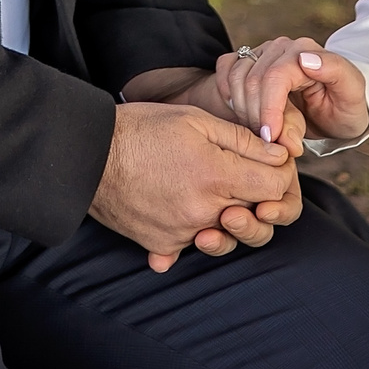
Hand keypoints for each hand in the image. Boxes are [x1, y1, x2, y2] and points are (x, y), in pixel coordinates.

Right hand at [89, 101, 299, 272]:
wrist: (88, 154)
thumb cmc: (140, 128)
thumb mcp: (196, 120)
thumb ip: (243, 140)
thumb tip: (280, 156)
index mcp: (218, 177)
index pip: (276, 187)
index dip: (278, 173)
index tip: (266, 162)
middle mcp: (204, 213)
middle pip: (256, 216)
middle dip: (257, 197)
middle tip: (236, 175)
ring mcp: (183, 233)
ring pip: (226, 234)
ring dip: (226, 217)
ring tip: (208, 193)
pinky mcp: (161, 245)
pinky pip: (188, 248)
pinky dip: (189, 234)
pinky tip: (179, 213)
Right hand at [218, 37, 368, 149]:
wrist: (336, 108)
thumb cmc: (345, 105)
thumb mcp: (351, 95)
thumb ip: (334, 73)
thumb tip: (306, 62)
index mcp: (305, 49)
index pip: (274, 77)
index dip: (269, 110)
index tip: (270, 138)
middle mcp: (280, 47)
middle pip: (251, 81)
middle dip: (257, 116)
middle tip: (269, 143)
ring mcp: (262, 52)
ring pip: (236, 78)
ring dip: (244, 110)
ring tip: (262, 132)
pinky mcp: (248, 60)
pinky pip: (225, 71)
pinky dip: (228, 95)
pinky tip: (244, 113)